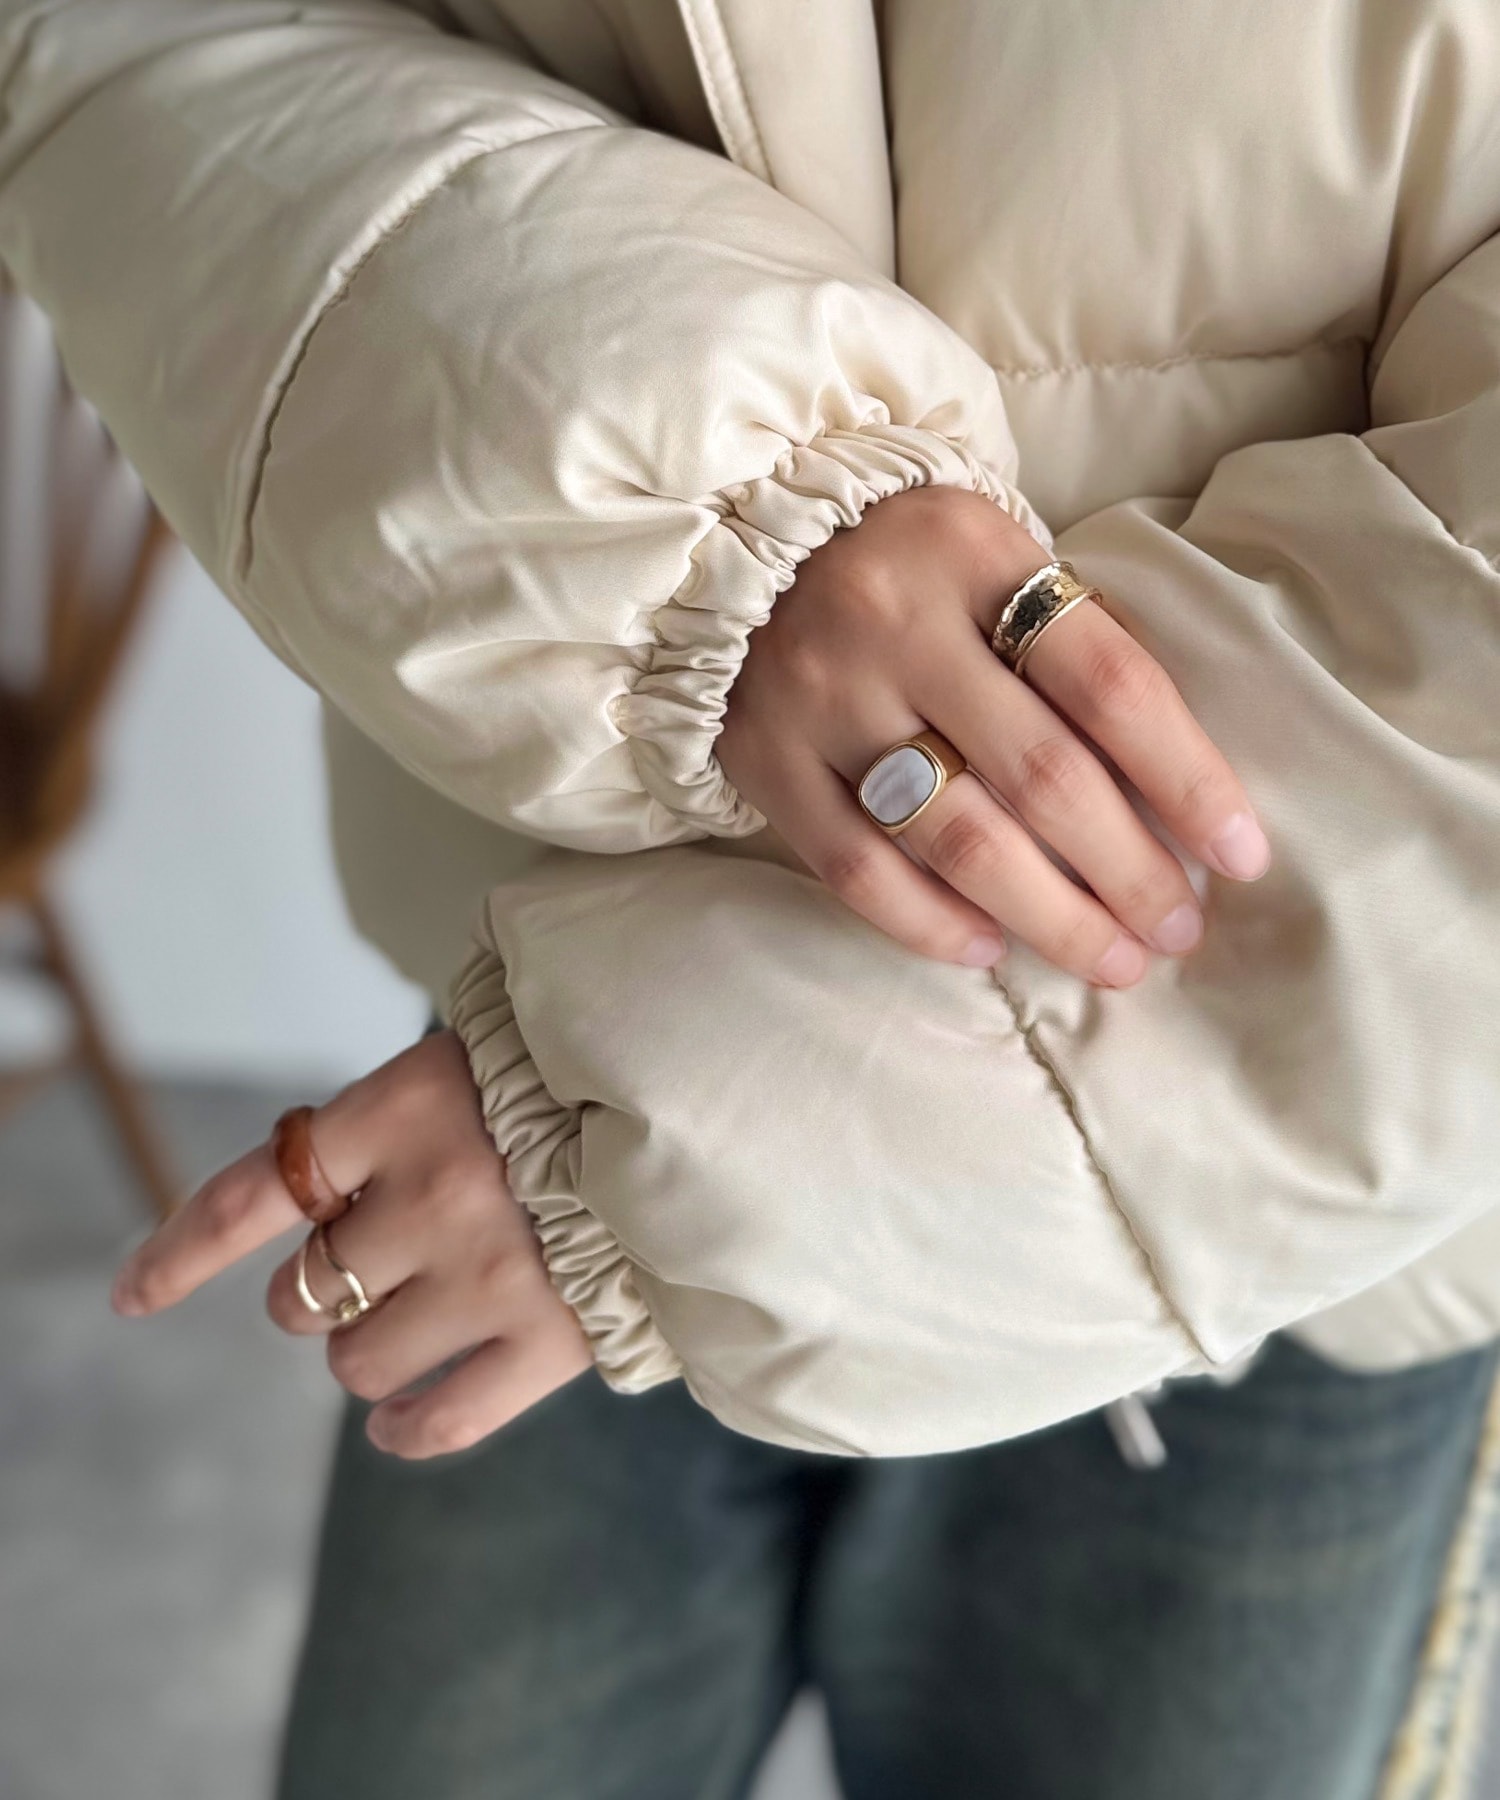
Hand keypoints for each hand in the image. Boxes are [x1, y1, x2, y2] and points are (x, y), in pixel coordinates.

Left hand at [110, 1031, 590, 1458]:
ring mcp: (492, 1272)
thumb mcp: (461, 1062)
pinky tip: (397, 1425)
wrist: (708, 1096)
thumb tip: (306, 1203)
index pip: (253, 1189)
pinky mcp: (551, 1335)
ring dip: (365, 1344)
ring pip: (356, 1359)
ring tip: (417, 1312)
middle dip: (320, 1286)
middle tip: (373, 1262)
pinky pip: (439, 1418)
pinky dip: (406, 1429)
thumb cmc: (569, 1079)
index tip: (131, 1295)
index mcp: (402, 1106)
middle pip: (304, 1289)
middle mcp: (434, 1193)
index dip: (179, 1251)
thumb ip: (382, 1126)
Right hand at [717, 486, 1270, 986]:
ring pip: (955, 838)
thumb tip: (1170, 789)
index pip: (1110, 683)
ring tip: (1108, 960)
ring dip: (1047, 917)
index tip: (1241, 855)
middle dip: (1128, 872)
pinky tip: (986, 950)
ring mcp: (823, 699)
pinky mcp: (765, 759)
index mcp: (978, 559)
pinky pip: (856, 868)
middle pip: (1042, 776)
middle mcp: (896, 626)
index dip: (1187, 778)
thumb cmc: (905, 564)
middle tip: (1176, 932)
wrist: (738, 541)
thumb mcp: (995, 559)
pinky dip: (928, 922)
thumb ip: (1067, 644)